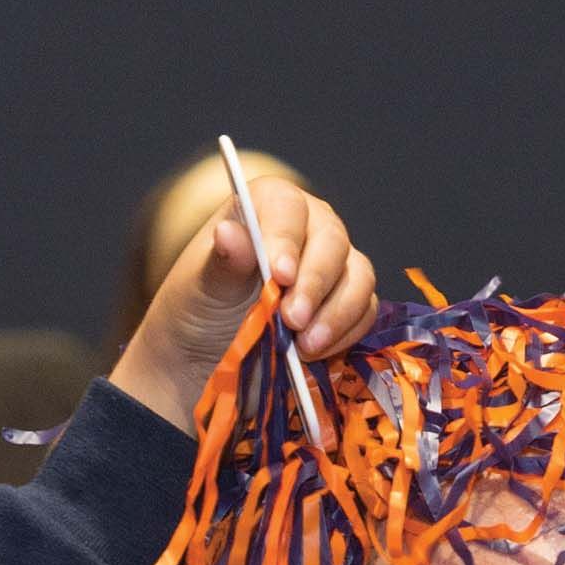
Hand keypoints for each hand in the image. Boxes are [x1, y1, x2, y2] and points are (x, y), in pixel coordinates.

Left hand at [106, 172, 378, 434]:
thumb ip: (221, 261)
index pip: (287, 207)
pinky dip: (344, 333)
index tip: (278, 275)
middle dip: (314, 283)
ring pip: (357, 275)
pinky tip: (313, 352)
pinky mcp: (347, 303)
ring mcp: (332, 266)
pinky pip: (364, 310)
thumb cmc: (200, 311)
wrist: (207, 358)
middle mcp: (307, 228)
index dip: (286, 238)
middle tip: (292, 319)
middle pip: (332, 239)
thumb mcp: (200, 286)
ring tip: (303, 346)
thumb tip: (229, 233)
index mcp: (265, 208)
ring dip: (336, 312)